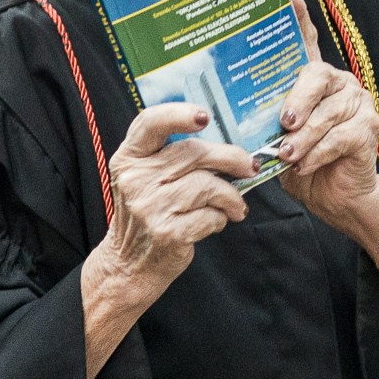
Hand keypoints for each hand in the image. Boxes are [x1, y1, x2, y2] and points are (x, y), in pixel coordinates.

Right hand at [81, 102, 253, 378]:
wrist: (129, 263)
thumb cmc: (147, 213)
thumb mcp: (145, 178)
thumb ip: (171, 155)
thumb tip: (227, 143)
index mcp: (129, 158)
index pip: (150, 123)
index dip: (179, 114)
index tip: (205, 117)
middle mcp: (136, 179)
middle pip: (194, 153)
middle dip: (231, 158)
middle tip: (249, 166)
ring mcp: (150, 207)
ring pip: (208, 185)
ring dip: (231, 196)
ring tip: (236, 206)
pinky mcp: (167, 232)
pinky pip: (211, 216)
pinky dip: (221, 218)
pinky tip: (216, 221)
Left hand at [277, 0, 378, 240]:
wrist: (336, 198)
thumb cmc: (302, 164)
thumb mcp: (276, 138)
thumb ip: (266, 117)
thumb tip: (231, 108)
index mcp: (314, 80)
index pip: (305, 40)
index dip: (298, 15)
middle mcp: (338, 83)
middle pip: (317, 76)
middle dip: (297, 99)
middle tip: (283, 122)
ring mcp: (357, 103)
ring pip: (327, 113)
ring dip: (304, 137)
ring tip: (287, 155)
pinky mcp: (369, 129)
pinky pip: (341, 137)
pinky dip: (319, 153)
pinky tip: (305, 165)